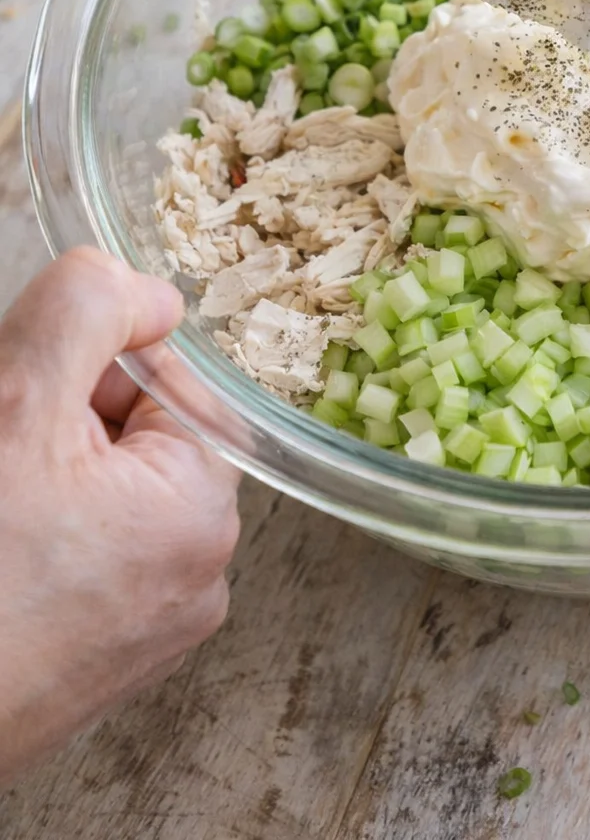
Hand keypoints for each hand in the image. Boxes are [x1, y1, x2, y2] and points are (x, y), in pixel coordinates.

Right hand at [0, 249, 239, 788]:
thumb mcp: (17, 400)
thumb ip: (89, 313)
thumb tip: (148, 293)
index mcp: (202, 512)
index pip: (172, 386)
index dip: (96, 366)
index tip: (30, 386)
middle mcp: (193, 579)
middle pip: (134, 442)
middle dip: (59, 424)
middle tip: (1, 445)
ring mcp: (142, 629)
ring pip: (96, 499)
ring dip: (35, 476)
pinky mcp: (91, 663)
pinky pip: (76, 560)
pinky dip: (30, 536)